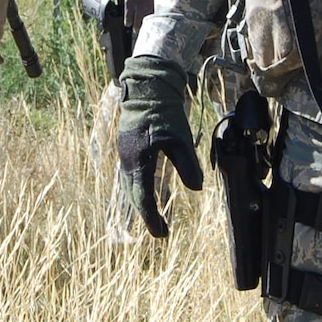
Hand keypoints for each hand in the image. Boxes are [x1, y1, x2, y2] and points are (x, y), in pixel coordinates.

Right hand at [115, 55, 203, 237]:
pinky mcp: (128, 147)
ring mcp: (125, 153)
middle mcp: (127, 160)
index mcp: (138, 160)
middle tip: (161, 231)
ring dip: (141, 204)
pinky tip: (146, 192)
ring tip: (154, 217)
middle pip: (134, 196)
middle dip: (147, 215)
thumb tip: (196, 189)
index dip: (152, 218)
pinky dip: (139, 190)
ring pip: (130, 187)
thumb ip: (187, 165)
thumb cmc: (164, 112)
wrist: (148, 87)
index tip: (162, 234)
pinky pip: (131, 176)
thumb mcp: (180, 139)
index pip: (143, 198)